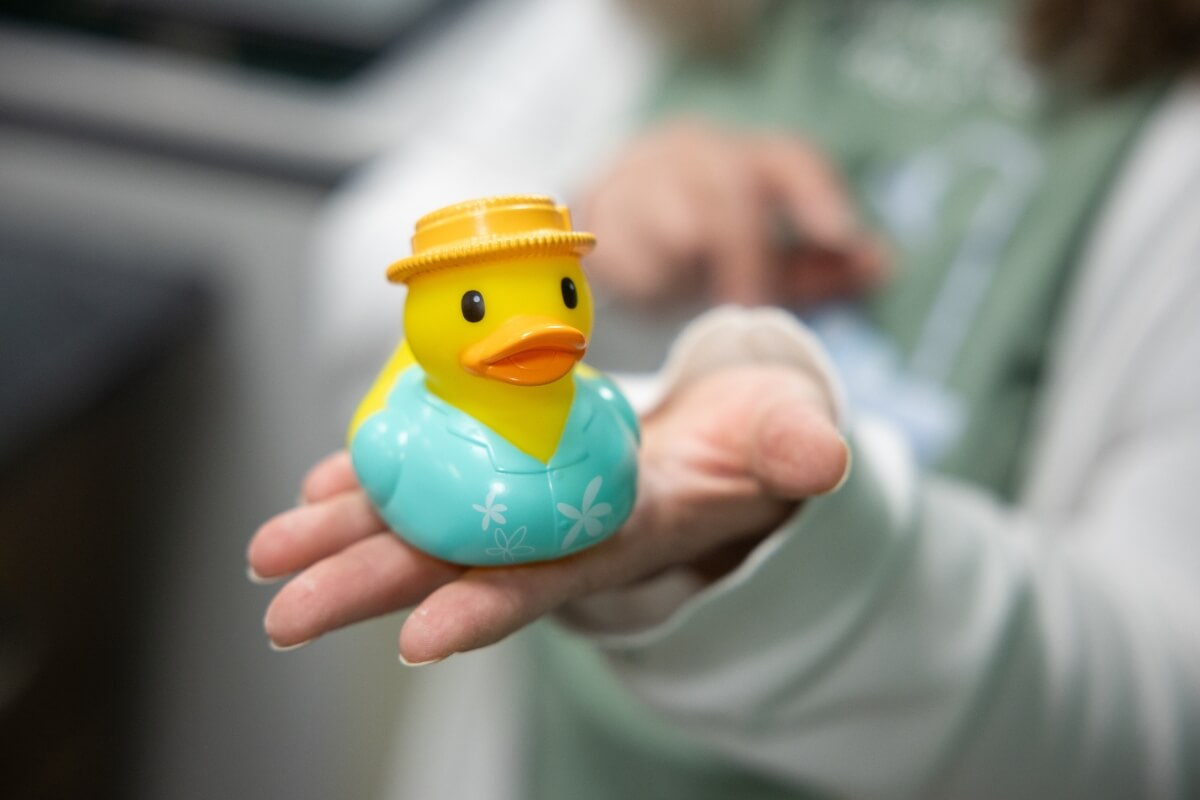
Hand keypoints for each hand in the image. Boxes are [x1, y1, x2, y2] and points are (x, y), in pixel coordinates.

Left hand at [248, 364, 846, 662]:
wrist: (728, 437)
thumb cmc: (758, 441)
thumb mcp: (788, 437)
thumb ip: (797, 448)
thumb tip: (823, 458)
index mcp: (627, 531)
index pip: (551, 577)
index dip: (491, 605)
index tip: (420, 637)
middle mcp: (561, 526)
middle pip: (458, 561)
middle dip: (371, 586)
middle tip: (284, 611)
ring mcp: (526, 495)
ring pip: (426, 520)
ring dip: (347, 536)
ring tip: (270, 553)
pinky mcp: (507, 458)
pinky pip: (432, 471)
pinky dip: (375, 477)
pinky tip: (320, 484)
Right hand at [580, 120, 886, 306]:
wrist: (607, 224)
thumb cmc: (698, 243)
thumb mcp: (762, 254)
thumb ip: (817, 265)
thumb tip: (883, 264)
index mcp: (743, 159)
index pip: (787, 163)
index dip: (815, 197)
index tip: (839, 236)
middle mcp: (694, 153)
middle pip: (727, 190)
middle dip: (743, 253)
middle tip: (749, 306)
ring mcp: (643, 174)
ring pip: (668, 206)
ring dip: (683, 256)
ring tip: (685, 290)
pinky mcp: (600, 206)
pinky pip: (619, 237)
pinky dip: (638, 266)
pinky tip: (646, 286)